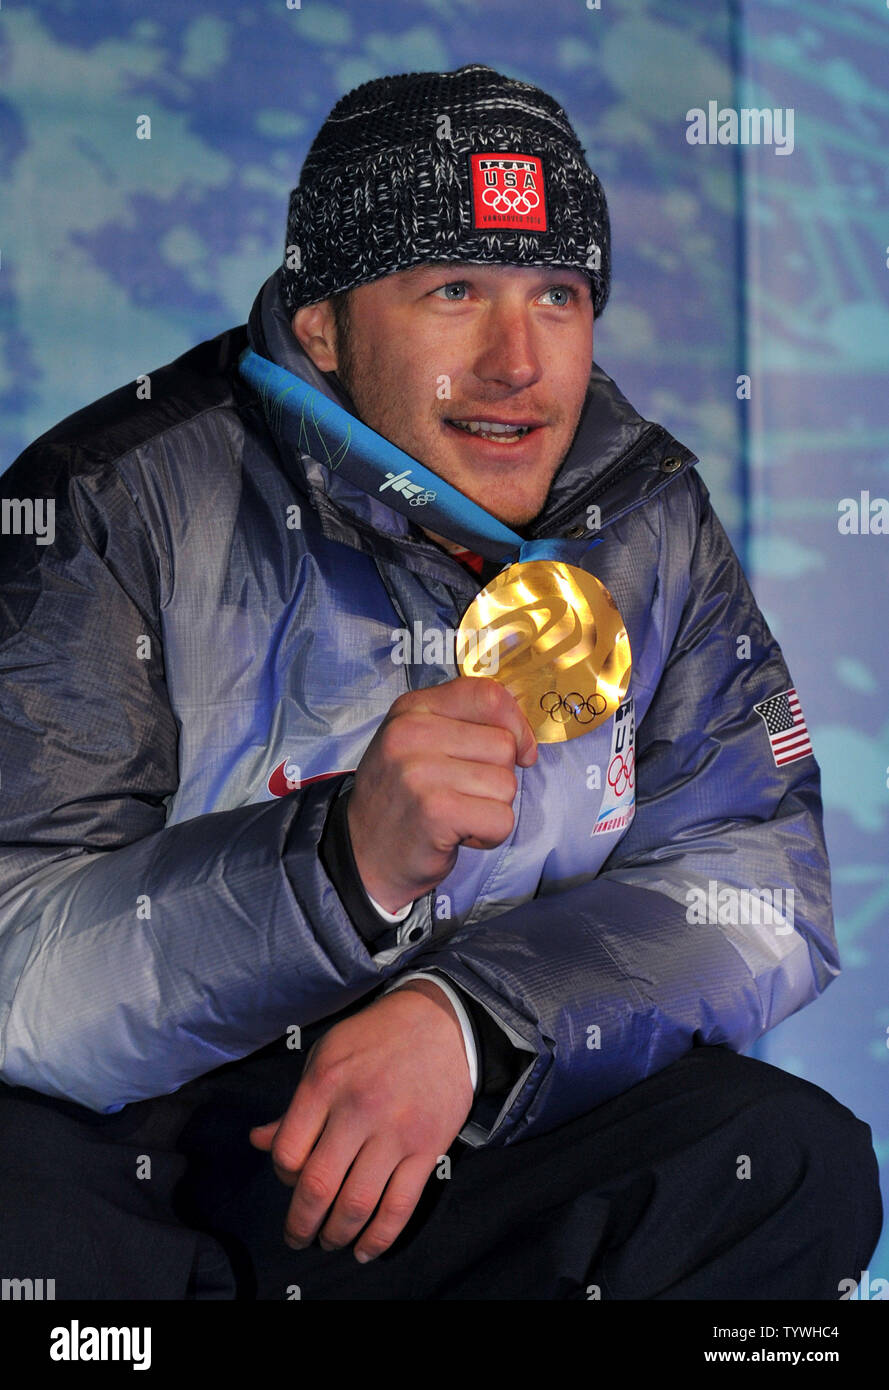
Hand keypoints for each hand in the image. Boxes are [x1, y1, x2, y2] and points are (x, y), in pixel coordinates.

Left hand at [249, 979, 473, 1261]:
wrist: (441, 1022)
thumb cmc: (376, 1038)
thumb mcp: (326, 1056)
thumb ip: (295, 1105)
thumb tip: (258, 1141)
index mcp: (325, 1084)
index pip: (288, 1151)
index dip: (282, 1176)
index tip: (289, 1180)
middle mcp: (358, 1110)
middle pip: (318, 1186)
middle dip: (301, 1224)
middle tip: (297, 1238)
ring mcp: (396, 1132)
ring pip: (357, 1204)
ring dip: (336, 1235)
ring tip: (328, 1242)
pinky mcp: (428, 1148)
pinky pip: (400, 1206)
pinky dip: (379, 1238)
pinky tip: (364, 1250)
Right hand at [347, 675, 536, 912]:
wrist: (362, 853)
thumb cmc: (402, 796)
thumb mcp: (419, 743)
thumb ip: (466, 725)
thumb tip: (526, 744)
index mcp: (412, 709)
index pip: (488, 695)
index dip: (515, 724)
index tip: (516, 751)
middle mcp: (412, 733)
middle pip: (504, 744)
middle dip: (496, 776)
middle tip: (460, 794)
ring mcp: (420, 772)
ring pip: (506, 784)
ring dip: (492, 808)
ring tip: (457, 814)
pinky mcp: (435, 811)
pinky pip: (501, 819)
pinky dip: (490, 834)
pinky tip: (459, 834)